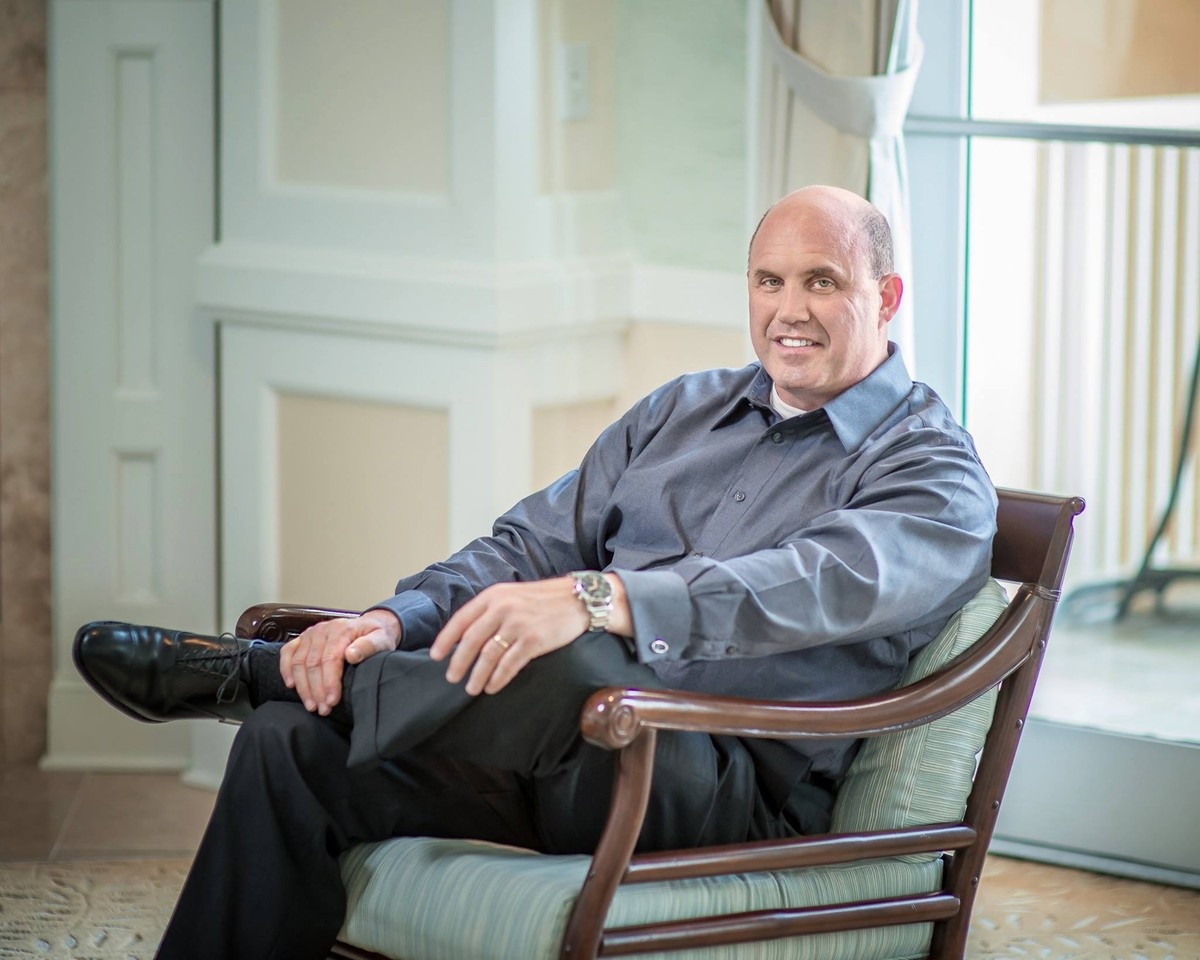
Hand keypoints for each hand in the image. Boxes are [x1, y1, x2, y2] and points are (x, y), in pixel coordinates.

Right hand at [279, 608, 400, 714]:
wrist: (371, 625)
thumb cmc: (377, 636)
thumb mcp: (381, 640)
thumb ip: (369, 646)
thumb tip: (351, 655)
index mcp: (341, 630)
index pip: (331, 659)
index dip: (329, 682)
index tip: (332, 701)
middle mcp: (323, 630)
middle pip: (313, 663)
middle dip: (316, 690)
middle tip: (322, 709)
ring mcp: (311, 633)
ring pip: (298, 662)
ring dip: (302, 687)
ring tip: (311, 705)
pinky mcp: (303, 638)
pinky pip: (287, 652)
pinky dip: (286, 669)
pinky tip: (291, 685)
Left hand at [429, 577, 592, 695]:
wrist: (578, 599)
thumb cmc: (543, 600)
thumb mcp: (512, 595)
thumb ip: (490, 610)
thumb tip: (466, 636)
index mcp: (494, 596)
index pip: (461, 619)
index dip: (446, 639)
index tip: (436, 656)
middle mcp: (503, 608)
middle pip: (471, 640)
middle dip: (459, 662)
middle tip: (452, 678)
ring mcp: (518, 624)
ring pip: (488, 655)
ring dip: (477, 675)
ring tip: (471, 688)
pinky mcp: (534, 640)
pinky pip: (509, 664)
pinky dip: (498, 679)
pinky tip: (492, 687)